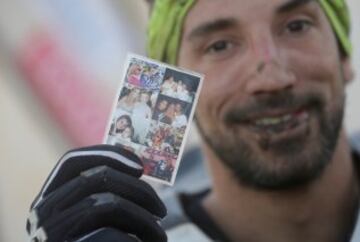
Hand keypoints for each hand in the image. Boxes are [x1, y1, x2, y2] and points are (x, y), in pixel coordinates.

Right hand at [27, 145, 166, 241]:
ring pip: (109, 204)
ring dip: (144, 220)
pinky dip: (135, 239)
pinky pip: (110, 233)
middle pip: (98, 178)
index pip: (72, 161)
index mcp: (48, 198)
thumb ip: (104, 193)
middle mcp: (42, 212)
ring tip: (159, 235)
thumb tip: (135, 164)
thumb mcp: (95, 218)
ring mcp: (50, 233)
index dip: (107, 155)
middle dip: (139, 191)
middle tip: (161, 209)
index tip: (141, 166)